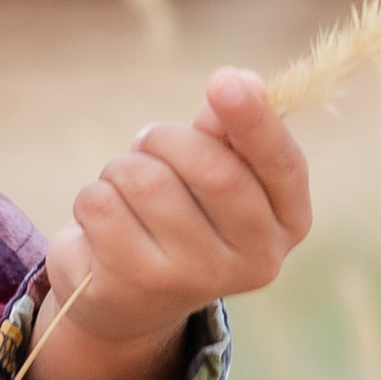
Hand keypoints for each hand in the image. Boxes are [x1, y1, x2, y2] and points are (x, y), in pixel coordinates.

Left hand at [33, 66, 311, 379]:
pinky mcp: (136, 284)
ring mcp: (196, 278)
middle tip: (147, 141)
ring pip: (145, 180)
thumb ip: (226, 131)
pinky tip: (103, 224)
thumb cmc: (183, 215)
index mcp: (288, 222)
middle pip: (211, 169)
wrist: (131, 300)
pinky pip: (101, 205)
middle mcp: (255, 260)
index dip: (254, 120)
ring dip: (122, 168)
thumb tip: (242, 81)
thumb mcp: (213, 172)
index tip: (225, 79)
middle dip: (165, 138)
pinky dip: (92, 197)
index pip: (283, 164)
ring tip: (125, 190)